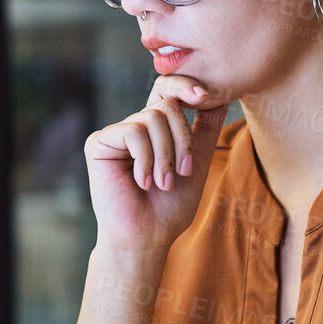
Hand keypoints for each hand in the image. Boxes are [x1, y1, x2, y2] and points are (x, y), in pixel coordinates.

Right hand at [84, 73, 228, 255]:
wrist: (147, 237)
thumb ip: (206, 129)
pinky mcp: (98, 142)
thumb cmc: (170, 207)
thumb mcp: (197, 162)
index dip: (185, 85)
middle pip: (166, 103)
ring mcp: (115, 133)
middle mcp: (133, 126)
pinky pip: (134, 132)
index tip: (205, 96)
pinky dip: (146, 159)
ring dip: (166, 155)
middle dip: (183, 139)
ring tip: (163, 183)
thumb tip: (223, 96)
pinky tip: (142, 182)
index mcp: (154, 129)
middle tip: (184, 172)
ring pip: (153, 117)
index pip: (168, 90)